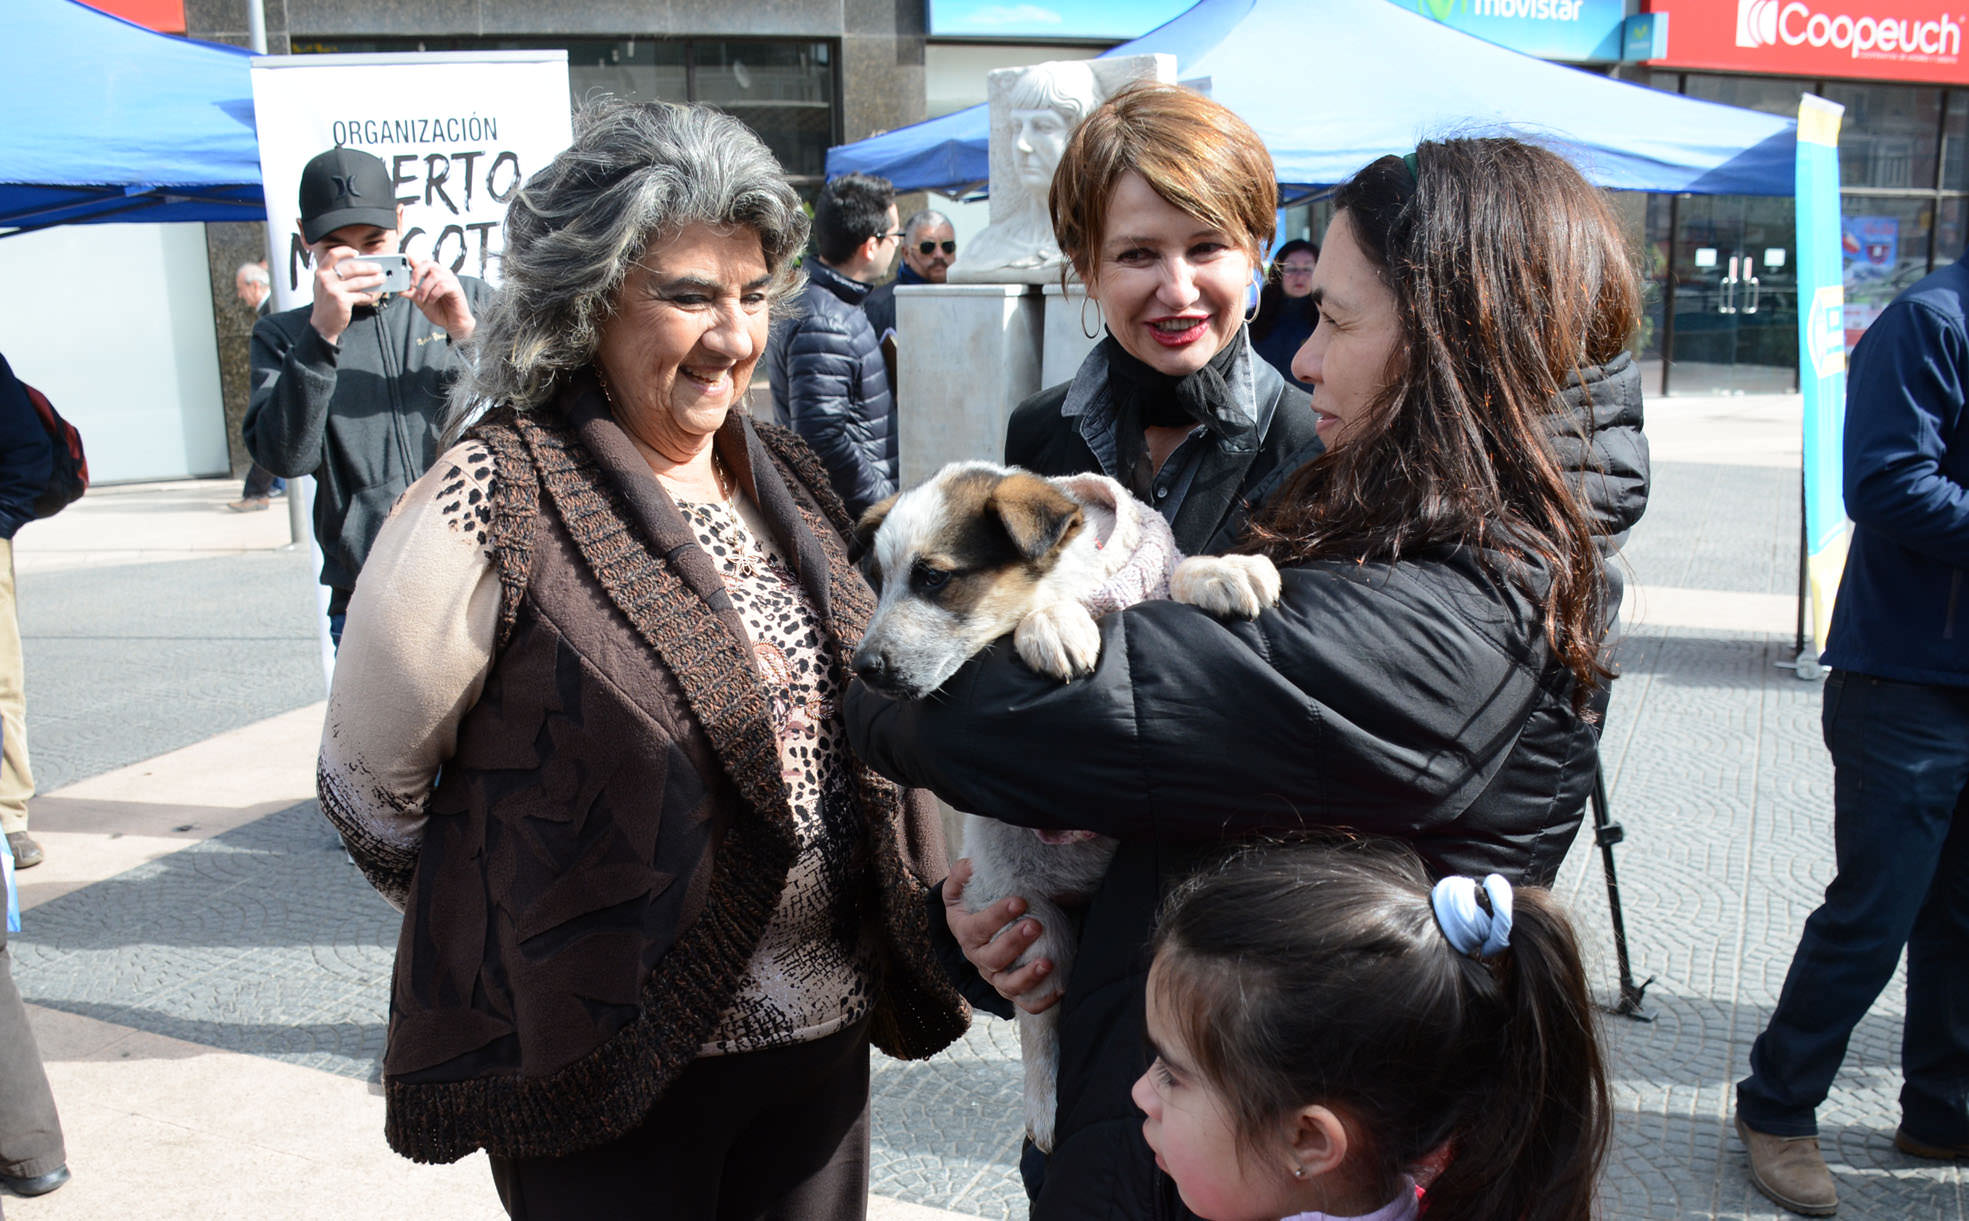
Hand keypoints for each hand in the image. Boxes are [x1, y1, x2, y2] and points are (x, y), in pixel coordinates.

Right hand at [309, 245, 383, 345]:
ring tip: (382, 278)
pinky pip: (361, 295)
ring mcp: (333, 290)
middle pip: (352, 267)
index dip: (345, 251)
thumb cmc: (327, 302)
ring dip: (374, 279)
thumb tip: (360, 266)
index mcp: (321, 272)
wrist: (322, 323)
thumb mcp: (325, 285)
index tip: (357, 252)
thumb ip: (336, 275)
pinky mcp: (342, 301)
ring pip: (359, 281)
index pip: (333, 254)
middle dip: (368, 267)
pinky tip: (375, 294)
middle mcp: (325, 279)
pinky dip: (370, 295)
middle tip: (379, 267)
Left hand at [406, 256, 475, 341]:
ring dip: (424, 288)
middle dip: (417, 272)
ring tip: (422, 299)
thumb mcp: (421, 302)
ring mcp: (450, 280)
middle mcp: (443, 275)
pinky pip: (443, 285)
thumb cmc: (440, 311)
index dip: (413, 259)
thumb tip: (399, 290)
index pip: (423, 264)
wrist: (453, 323)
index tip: (405, 257)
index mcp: (434, 276)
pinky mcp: (456, 288)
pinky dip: (434, 293)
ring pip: (435, 275)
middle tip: (411, 285)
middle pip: (429, 264)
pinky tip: (431, 301)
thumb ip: (412, 294)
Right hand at [944, 857, 1058, 1013]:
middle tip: (1036, 925)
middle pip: (993, 958)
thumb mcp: (962, 887)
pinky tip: (1059, 989)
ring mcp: (996, 977)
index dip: (996, 916)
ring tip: (1048, 962)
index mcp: (965, 931)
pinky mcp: (1013, 990)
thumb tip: (972, 864)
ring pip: (1008, 986)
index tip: (1019, 901)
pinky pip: (1026, 1004)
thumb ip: (962, 874)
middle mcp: (979, 958)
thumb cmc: (975, 903)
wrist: (980, 928)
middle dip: (1014, 942)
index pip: (977, 928)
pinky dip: (1041, 1000)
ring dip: (1028, 976)